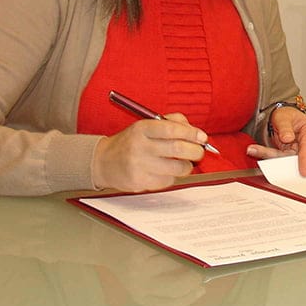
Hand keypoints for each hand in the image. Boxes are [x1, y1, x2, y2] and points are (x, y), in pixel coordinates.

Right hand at [91, 113, 207, 191]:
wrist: (103, 162)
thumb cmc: (132, 142)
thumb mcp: (146, 124)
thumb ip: (172, 122)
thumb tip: (196, 131)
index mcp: (142, 128)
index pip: (172, 129)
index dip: (192, 133)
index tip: (203, 137)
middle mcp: (139, 146)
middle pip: (178, 149)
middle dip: (196, 151)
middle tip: (200, 152)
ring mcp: (139, 166)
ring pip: (177, 168)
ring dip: (187, 166)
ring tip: (185, 162)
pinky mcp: (140, 183)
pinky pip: (168, 181)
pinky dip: (173, 176)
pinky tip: (165, 171)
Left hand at [247, 106, 305, 176]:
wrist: (282, 118)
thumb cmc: (287, 115)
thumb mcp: (284, 116)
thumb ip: (285, 126)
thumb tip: (288, 138)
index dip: (305, 160)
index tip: (304, 172)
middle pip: (295, 157)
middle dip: (279, 157)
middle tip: (264, 152)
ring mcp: (298, 151)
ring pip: (285, 159)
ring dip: (270, 156)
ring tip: (254, 149)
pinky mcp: (289, 156)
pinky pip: (279, 159)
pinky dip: (267, 155)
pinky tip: (256, 150)